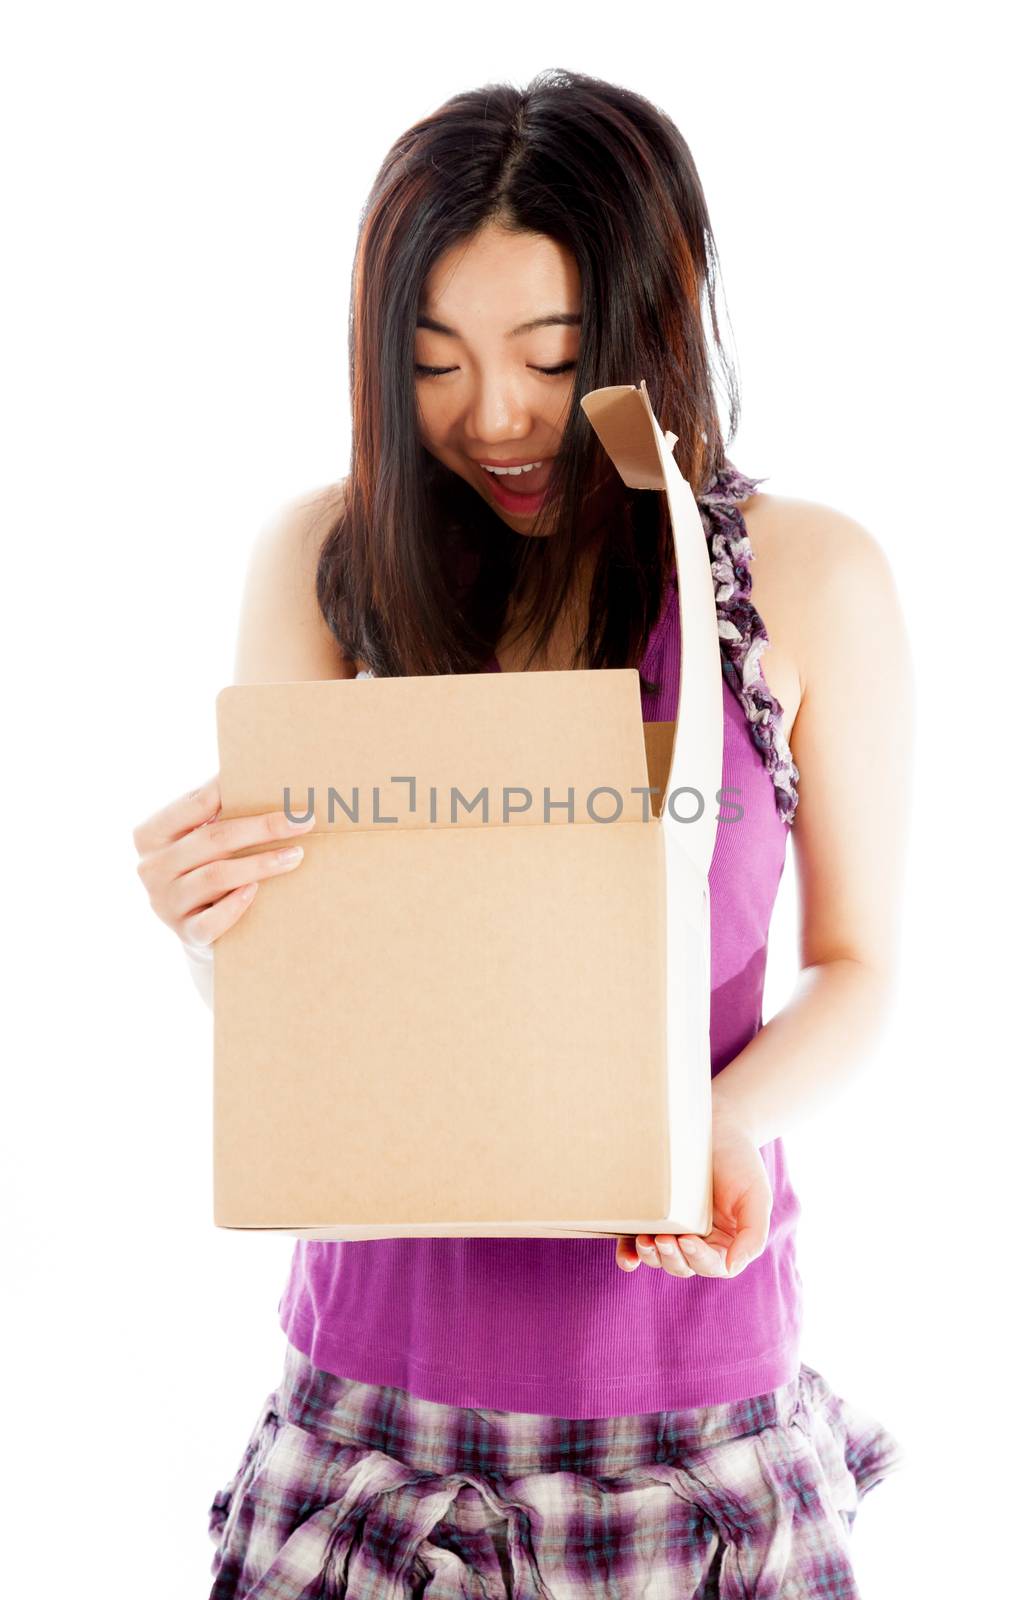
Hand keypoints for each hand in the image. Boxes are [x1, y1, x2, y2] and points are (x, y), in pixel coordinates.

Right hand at [133, 773, 315, 955]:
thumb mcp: (200, 839)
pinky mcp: (185, 933)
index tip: (273, 785)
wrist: (198, 924)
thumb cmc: (204, 866)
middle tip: (302, 821)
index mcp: (151, 835)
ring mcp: (166, 903)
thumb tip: (267, 781)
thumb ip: (217, 813)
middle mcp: (152, 868)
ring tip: (296, 854)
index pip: (196, 803)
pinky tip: (258, 891)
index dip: (233, 791)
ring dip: (261, 863)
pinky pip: (212, 920)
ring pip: (217, 875)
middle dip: (262, 827)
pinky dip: (236, 905)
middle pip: (213, 838)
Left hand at [615, 1092, 771, 1276]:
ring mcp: (672, 1228)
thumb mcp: (757, 1196)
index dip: (699, 1259)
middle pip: (682, 1265)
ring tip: (645, 1240)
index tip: (687, 1239)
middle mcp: (698, 1240)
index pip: (712, 1265)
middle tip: (662, 1239)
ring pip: (659, 1258)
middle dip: (672, 1258)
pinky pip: (636, 1242)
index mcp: (725, 1242)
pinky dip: (630, 1254)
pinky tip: (628, 1256)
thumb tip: (733, 1266)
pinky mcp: (651, 1214)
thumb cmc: (740, 1160)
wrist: (717, 1125)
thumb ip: (753, 1235)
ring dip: (651, 1257)